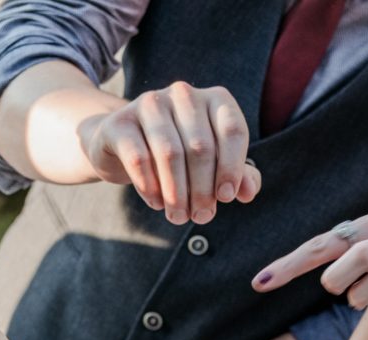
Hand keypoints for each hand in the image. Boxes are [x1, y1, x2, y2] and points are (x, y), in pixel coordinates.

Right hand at [79, 82, 260, 224]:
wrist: (122, 147)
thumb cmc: (177, 156)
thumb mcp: (211, 163)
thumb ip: (236, 175)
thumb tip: (249, 192)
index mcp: (213, 99)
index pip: (232, 130)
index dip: (232, 167)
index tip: (226, 198)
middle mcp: (183, 94)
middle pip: (200, 146)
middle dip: (202, 189)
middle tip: (201, 217)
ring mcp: (149, 104)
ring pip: (169, 153)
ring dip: (176, 193)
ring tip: (178, 216)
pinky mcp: (119, 122)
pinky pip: (138, 158)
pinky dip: (150, 186)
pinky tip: (156, 203)